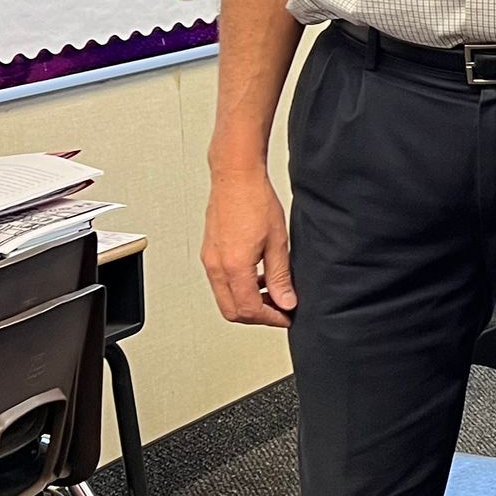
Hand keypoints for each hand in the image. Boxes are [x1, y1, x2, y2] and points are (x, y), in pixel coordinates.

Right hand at [201, 162, 295, 325]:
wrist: (236, 176)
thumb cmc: (255, 200)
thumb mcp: (277, 242)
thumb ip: (280, 276)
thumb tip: (286, 301)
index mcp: (234, 266)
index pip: (249, 310)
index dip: (270, 318)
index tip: (285, 316)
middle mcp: (216, 266)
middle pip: (232, 311)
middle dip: (257, 316)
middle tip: (278, 310)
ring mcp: (210, 259)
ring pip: (225, 298)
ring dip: (247, 302)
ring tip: (271, 293)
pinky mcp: (210, 252)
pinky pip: (221, 282)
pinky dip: (238, 288)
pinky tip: (257, 277)